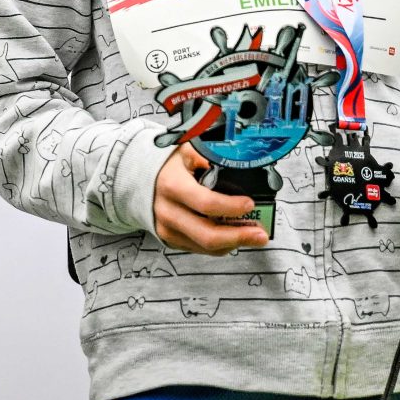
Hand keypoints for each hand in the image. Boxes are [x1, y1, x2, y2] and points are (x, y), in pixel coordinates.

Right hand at [152, 142, 270, 253]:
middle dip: (239, 237)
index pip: (206, 203)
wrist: (138, 179)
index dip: (231, 207)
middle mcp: (167, 211)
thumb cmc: (168, 164)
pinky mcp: (170, 239)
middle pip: (207, 235)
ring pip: (206, 246)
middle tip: (260, 234)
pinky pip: (200, 249)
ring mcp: (167, 228)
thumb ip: (210, 154)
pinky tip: (233, 236)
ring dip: (234, 243)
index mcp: (172, 185)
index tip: (249, 204)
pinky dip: (220, 245)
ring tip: (253, 236)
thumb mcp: (187, 150)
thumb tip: (239, 160)